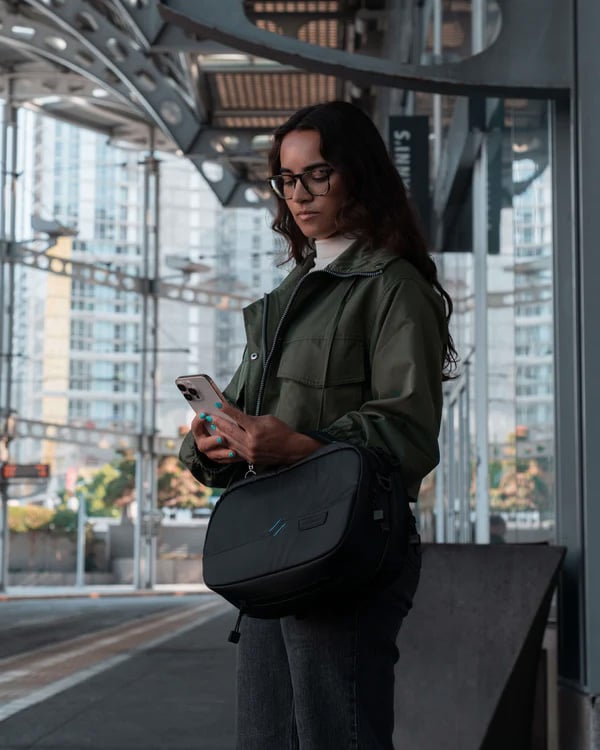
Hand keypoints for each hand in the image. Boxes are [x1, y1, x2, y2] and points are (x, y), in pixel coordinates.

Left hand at [190, 402, 321, 466]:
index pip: (238, 417)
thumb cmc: (282, 431)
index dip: (227, 410)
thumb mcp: (268, 419)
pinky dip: (227, 444)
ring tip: (212, 427)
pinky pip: (235, 451)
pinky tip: (222, 440)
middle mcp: (251, 442)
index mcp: (256, 430)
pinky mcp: (249, 459)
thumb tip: (238, 418)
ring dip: (220, 434)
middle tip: (209, 416)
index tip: (218, 404)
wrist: (291, 449)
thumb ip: (251, 420)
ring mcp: (249, 452)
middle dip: (218, 422)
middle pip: (230, 431)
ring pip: (230, 442)